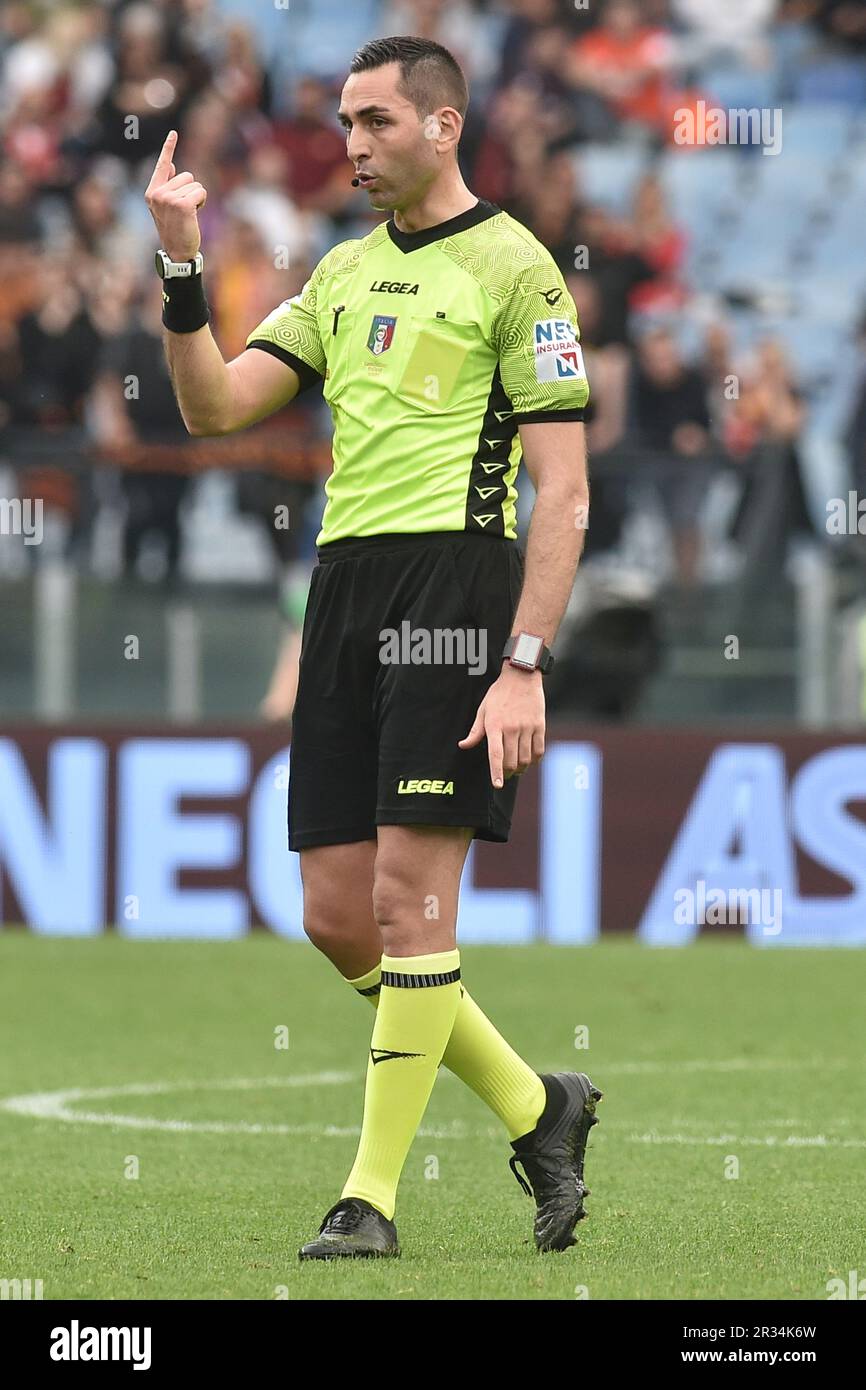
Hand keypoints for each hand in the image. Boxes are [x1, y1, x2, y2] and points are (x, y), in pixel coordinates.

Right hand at [144, 130, 206, 261]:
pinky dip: (202, 201)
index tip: (174, 133)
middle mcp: (157, 193)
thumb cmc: (174, 230)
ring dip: (197, 198)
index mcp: (152, 192)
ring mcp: (168, 199)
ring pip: (195, 184)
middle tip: (185, 211)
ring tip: (189, 214)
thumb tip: (171, 166)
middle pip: (186, 176)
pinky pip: (200, 192)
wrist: (177, 253)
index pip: (162, 166)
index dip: (168, 148)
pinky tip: (195, 214)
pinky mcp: (181, 205)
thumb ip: (167, 186)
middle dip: (191, 191)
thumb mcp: (166, 208)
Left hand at [458, 664, 544, 787]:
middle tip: (505, 775)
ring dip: (521, 768)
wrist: (521, 677)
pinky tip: (530, 759)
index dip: (496, 772)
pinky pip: (539, 750)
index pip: (495, 755)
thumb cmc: (499, 694)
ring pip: (526, 758)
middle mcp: (511, 728)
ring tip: (517, 768)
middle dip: (507, 773)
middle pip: (511, 761)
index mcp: (495, 725)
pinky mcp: (540, 725)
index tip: (497, 785)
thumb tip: (463, 746)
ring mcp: (527, 727)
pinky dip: (535, 759)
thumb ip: (475, 731)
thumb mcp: (483, 710)